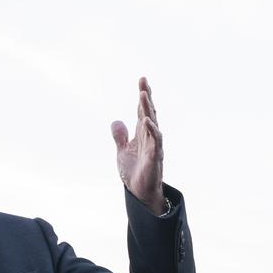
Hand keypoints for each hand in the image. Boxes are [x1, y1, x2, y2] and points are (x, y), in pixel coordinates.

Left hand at [111, 77, 163, 213]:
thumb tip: (116, 121)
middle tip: (144, 81)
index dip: (142, 96)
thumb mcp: (122, 152)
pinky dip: (152, 131)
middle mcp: (149, 137)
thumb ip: (120, 136)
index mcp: (142, 134)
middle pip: (148, 112)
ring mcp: (153, 146)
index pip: (142, 111)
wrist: (140, 192)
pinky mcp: (155, 157)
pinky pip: (155, 142)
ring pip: (152, 123)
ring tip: (144, 95)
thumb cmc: (135, 172)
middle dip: (146, 97)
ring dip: (148, 109)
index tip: (142, 80)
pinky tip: (147, 121)